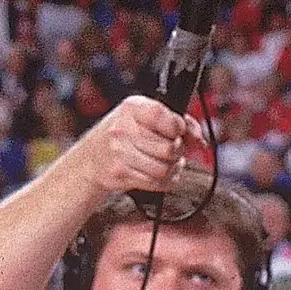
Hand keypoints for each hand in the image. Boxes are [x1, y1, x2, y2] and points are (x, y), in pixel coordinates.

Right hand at [57, 95, 208, 203]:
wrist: (90, 159)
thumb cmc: (123, 135)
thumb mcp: (145, 117)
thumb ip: (177, 121)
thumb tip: (200, 139)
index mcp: (132, 107)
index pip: (164, 116)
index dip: (179, 127)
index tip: (179, 131)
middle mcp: (123, 128)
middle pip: (169, 147)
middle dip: (178, 151)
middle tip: (172, 150)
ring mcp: (120, 152)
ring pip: (165, 168)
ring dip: (173, 168)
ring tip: (168, 163)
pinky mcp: (120, 173)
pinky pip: (156, 182)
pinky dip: (165, 181)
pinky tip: (160, 174)